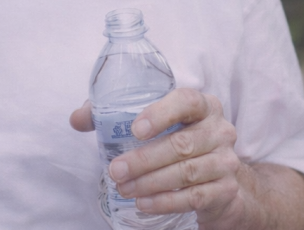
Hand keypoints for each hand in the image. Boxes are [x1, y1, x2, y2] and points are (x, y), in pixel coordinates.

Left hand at [70, 88, 250, 228]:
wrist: (219, 178)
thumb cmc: (178, 141)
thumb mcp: (154, 124)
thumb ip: (114, 115)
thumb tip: (78, 119)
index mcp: (203, 105)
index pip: (187, 101)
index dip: (161, 114)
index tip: (135, 130)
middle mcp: (220, 129)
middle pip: (182, 144)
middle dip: (144, 160)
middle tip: (116, 171)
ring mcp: (226, 160)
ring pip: (187, 172)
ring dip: (151, 183)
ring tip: (124, 188)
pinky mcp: (226, 189)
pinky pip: (195, 197)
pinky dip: (166, 201)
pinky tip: (144, 203)